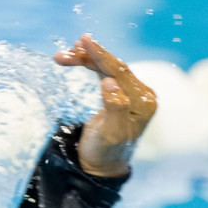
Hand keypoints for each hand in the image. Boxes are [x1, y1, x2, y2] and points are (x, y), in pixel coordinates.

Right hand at [53, 34, 155, 177]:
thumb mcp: (111, 134)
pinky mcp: (118, 94)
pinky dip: (88, 65)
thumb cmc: (106, 153)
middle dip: (90, 55)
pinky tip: (76, 59)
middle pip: (113, 67)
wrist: (101, 166)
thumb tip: (109, 82)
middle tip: (71, 47)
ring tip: (64, 56)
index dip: (101, 55)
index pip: (120, 72)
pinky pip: (103, 72)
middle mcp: (141, 95)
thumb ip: (114, 108)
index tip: (83, 41)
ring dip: (86, 59)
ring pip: (106, 67)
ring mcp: (130, 93)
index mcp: (143, 103)